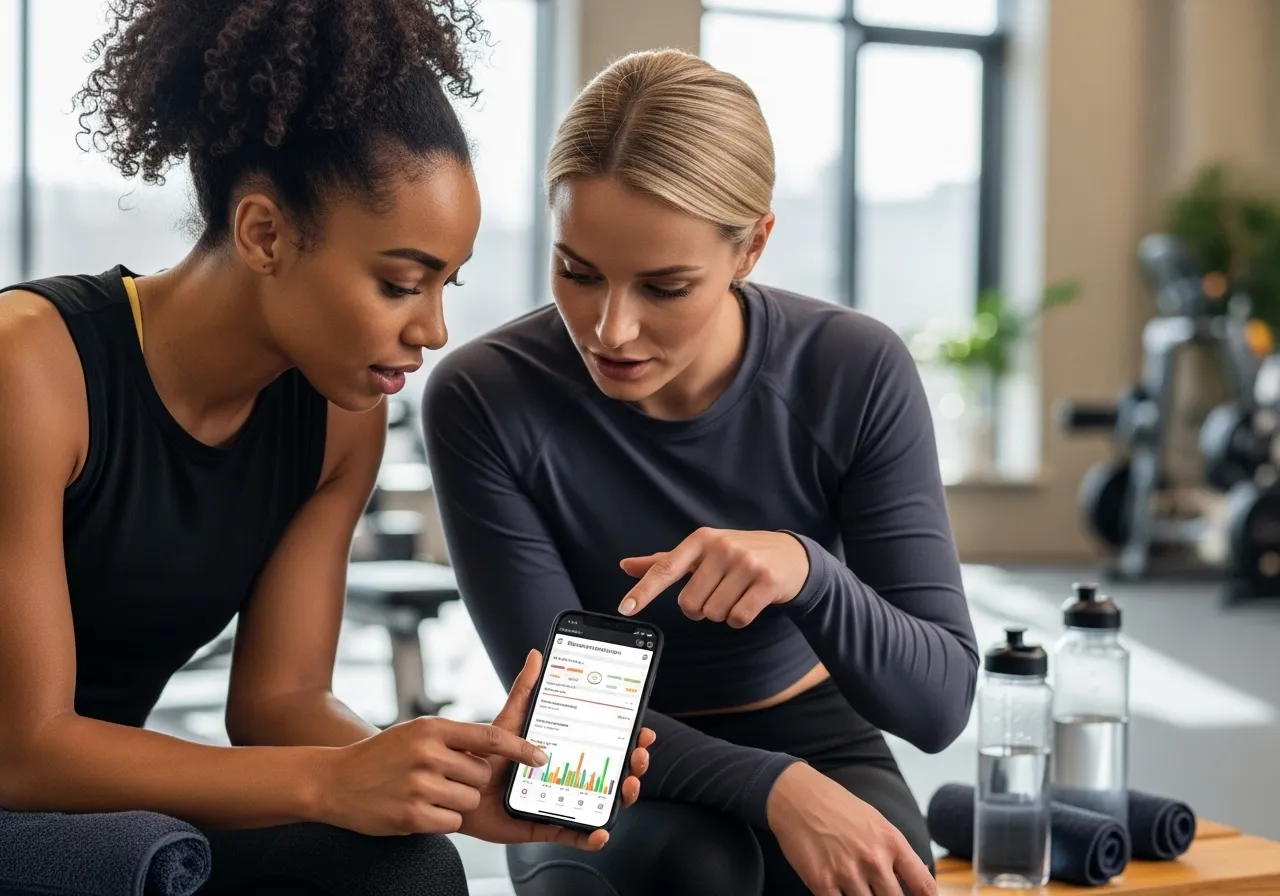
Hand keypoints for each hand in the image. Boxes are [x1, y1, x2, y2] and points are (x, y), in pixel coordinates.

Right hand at [316, 703, 550, 836]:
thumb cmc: (382, 756)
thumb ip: (453, 737)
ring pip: (468, 801)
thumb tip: (495, 747)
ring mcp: (419, 785)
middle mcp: (427, 754)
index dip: (520, 748)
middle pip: (481, 775)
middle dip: (470, 782)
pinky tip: (419, 809)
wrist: (335, 781)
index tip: (541, 757)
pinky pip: (451, 822)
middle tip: (443, 780)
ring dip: (455, 803)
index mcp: (432, 729)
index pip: (490, 737)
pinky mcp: (412, 816)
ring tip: (426, 793)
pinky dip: (441, 821)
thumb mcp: (416, 733)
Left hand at [458, 649, 655, 849]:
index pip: (607, 744)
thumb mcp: (509, 720)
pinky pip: (574, 834)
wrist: (458, 786)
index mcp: (565, 750)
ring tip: (626, 787)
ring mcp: (561, 801)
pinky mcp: (546, 825)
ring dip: (622, 797)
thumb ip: (525, 691)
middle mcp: (568, 776)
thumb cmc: (486, 754)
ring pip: (601, 802)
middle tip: (638, 757)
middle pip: (613, 772)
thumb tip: (536, 655)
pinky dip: (591, 836)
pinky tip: (600, 831)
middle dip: (634, 765)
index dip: (630, 739)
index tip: (644, 732)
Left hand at [617, 527, 808, 626]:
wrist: (791, 555)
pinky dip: (740, 618)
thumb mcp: (702, 551)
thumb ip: (665, 561)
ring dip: (722, 612)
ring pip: (714, 613)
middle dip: (701, 608)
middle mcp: (722, 547)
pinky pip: (738, 618)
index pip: (666, 568)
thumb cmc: (739, 554)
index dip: (644, 590)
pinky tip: (750, 601)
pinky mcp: (766, 581)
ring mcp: (746, 563)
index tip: (626, 608)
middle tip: (718, 592)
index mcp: (701, 539)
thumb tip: (626, 565)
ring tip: (737, 593)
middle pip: (690, 603)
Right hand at [766, 764, 935, 895]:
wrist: (797, 797)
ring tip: (857, 888)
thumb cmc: (837, 807)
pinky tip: (840, 891)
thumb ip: (895, 852)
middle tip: (879, 892)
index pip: (924, 886)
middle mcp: (874, 859)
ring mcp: (848, 872)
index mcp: (892, 842)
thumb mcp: (876, 822)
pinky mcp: (822, 883)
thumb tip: (915, 879)